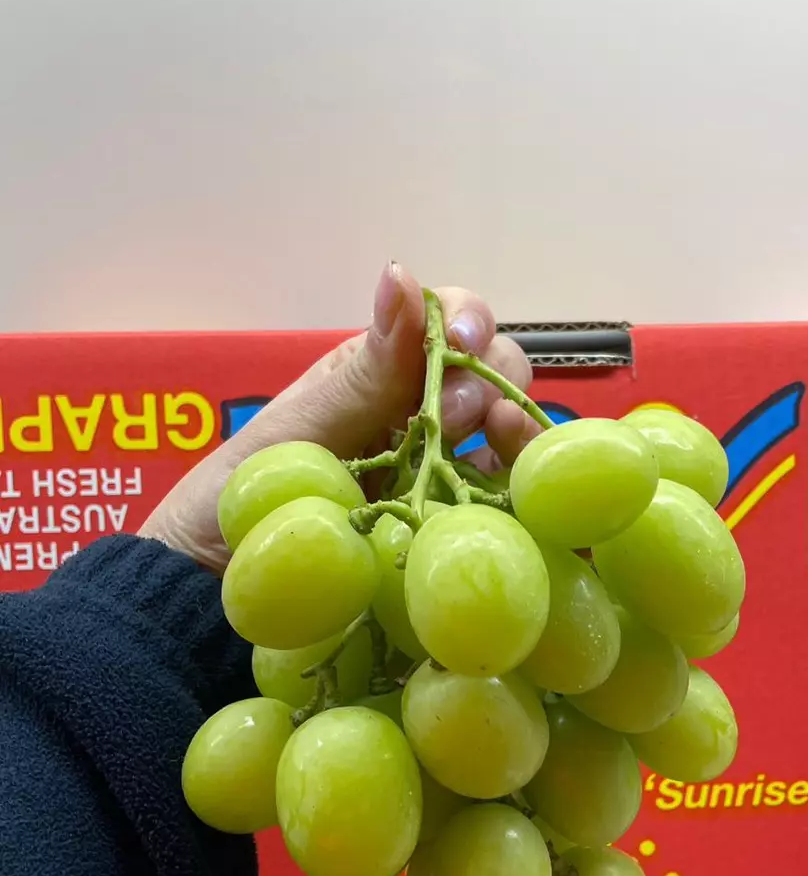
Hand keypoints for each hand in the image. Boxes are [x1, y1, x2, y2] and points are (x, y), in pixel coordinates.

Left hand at [139, 263, 538, 572]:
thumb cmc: (244, 507)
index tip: (459, 342)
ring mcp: (441, 479)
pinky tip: (516, 498)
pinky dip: (522, 495)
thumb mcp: (301, 435)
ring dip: (520, 428)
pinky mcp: (452, 537)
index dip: (468, 320)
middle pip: (493, 373)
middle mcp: (421, 421)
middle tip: (460, 415)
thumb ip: (364, 372)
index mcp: (380, 379)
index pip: (449, 323)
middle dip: (491, 377)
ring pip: (509, 435)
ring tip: (496, 440)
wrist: (216, 599)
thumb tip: (402, 276)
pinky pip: (504, 506)